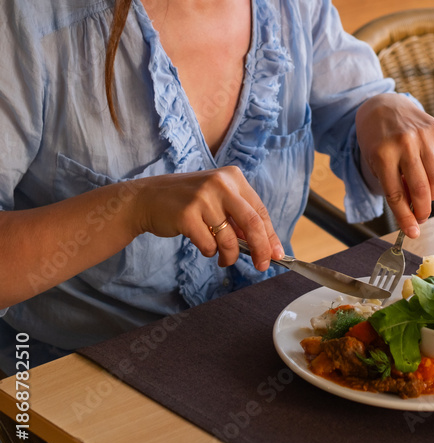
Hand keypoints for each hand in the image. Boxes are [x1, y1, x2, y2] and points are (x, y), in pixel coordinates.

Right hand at [132, 166, 283, 270]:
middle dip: (261, 249)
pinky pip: (209, 245)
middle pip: (252, 223)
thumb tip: (265, 244)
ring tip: (223, 258)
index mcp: (233, 177)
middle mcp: (220, 184)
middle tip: (263, 266)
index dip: (270, 235)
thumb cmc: (188, 201)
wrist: (148, 198)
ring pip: (229, 239)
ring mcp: (203, 198)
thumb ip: (239, 217)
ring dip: (230, 256)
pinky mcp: (187, 215)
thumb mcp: (217, 199)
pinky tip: (204, 246)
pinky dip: (210, 252)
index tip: (277, 254)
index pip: (260, 210)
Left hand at [355, 94, 433, 237]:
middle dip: (423, 211)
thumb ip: (393, 185)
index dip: (406, 218)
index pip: (396, 195)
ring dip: (433, 195)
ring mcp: (423, 136)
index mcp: (382, 154)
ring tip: (425, 195)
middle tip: (421, 218)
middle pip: (420, 190)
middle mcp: (404, 144)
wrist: (383, 106)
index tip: (412, 232)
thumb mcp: (375, 162)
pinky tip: (432, 173)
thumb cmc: (376, 138)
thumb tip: (412, 211)